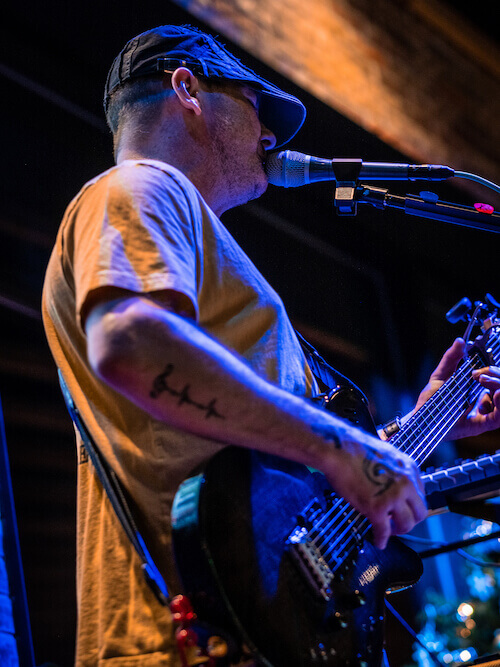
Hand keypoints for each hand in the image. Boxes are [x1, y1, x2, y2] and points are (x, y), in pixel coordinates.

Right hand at [322, 431, 426, 549]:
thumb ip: (393, 470)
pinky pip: (384, 531)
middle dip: (410, 520)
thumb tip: (390, 482)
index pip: (420, 494)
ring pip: (407, 524)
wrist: (337, 451)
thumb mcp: (383, 454)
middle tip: (399, 523)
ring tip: (389, 532)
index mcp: (409, 468)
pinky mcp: (377, 508)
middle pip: (419, 512)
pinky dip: (381, 539)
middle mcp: (406, 483)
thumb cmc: (353, 449)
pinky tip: (378, 541)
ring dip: (399, 531)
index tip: (403, 509)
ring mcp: (393, 496)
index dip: (410, 505)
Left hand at [414, 338, 499, 439]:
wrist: (421, 418)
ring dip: (499, 385)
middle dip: (496, 376)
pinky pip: (499, 418)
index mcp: (478, 387)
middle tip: (479, 377)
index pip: (496, 376)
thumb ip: (451, 358)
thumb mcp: (440, 375)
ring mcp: (485, 412)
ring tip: (485, 383)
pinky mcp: (482, 425)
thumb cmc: (431, 399)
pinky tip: (497, 394)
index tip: (479, 370)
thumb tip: (460, 341)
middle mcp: (485, 399)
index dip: (494, 371)